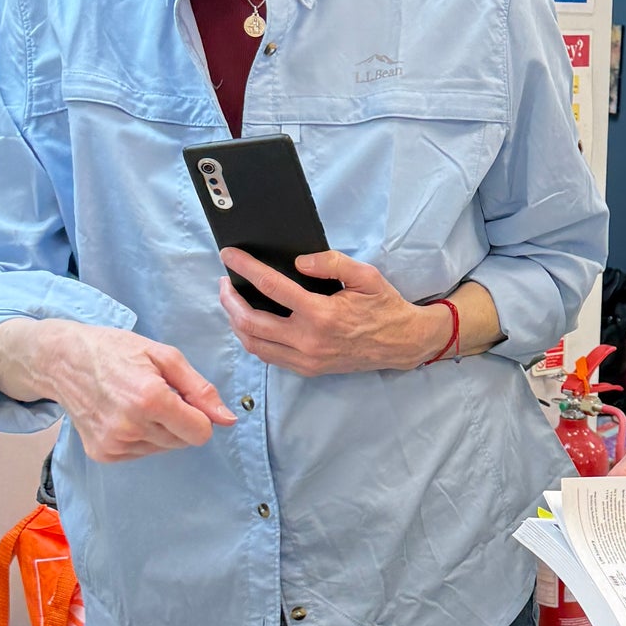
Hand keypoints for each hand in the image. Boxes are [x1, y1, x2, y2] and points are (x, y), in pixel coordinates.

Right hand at [0, 319, 234, 462]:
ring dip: (159, 429)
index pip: (200, 432)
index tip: (183, 397)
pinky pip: (141, 453)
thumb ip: (200, 389)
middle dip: (179, 420)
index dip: (199, 415)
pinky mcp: (102, 454)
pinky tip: (123, 414)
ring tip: (135, 402)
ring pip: (163, 448)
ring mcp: (114, 444)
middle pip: (183, 441)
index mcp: (149, 399)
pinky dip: (140, 436)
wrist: (61, 361)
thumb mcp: (164, 356)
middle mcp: (130, 427)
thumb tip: (228, 419)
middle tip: (155, 393)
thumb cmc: (114, 351)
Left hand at [217, 249, 449, 374]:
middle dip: (229, 300)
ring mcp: (306, 359)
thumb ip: (331, 263)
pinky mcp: (307, 369)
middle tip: (224, 283)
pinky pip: (268, 356)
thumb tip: (298, 261)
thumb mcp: (366, 276)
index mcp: (321, 314)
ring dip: (235, 322)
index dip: (245, 268)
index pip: (271, 287)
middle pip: (250, 322)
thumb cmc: (384, 307)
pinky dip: (252, 339)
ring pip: (254, 344)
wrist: (402, 343)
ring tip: (232, 303)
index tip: (229, 256)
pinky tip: (250, 323)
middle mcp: (309, 340)